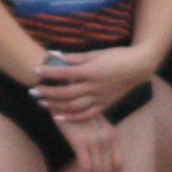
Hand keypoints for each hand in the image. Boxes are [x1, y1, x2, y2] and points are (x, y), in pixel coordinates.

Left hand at [31, 45, 152, 121]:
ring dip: (56, 105)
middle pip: (66, 93)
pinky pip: (87, 115)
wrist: (139, 67)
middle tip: (33, 91)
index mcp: (92, 71)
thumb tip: (55, 54)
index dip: (49, 71)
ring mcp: (100, 98)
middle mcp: (95, 86)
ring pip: (74, 106)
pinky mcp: (105, 105)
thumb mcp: (96, 53)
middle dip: (47, 92)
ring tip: (42, 103)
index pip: (65, 72)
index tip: (36, 69)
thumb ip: (75, 57)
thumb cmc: (117, 56)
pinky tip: (59, 117)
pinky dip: (72, 118)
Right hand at [58, 115, 120, 171]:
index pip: (119, 165)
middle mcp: (107, 138)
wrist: (62, 95)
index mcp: (112, 135)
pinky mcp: (81, 142)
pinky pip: (87, 168)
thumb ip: (98, 140)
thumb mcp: (92, 125)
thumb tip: (97, 160)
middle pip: (110, 171)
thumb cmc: (75, 111)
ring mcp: (95, 140)